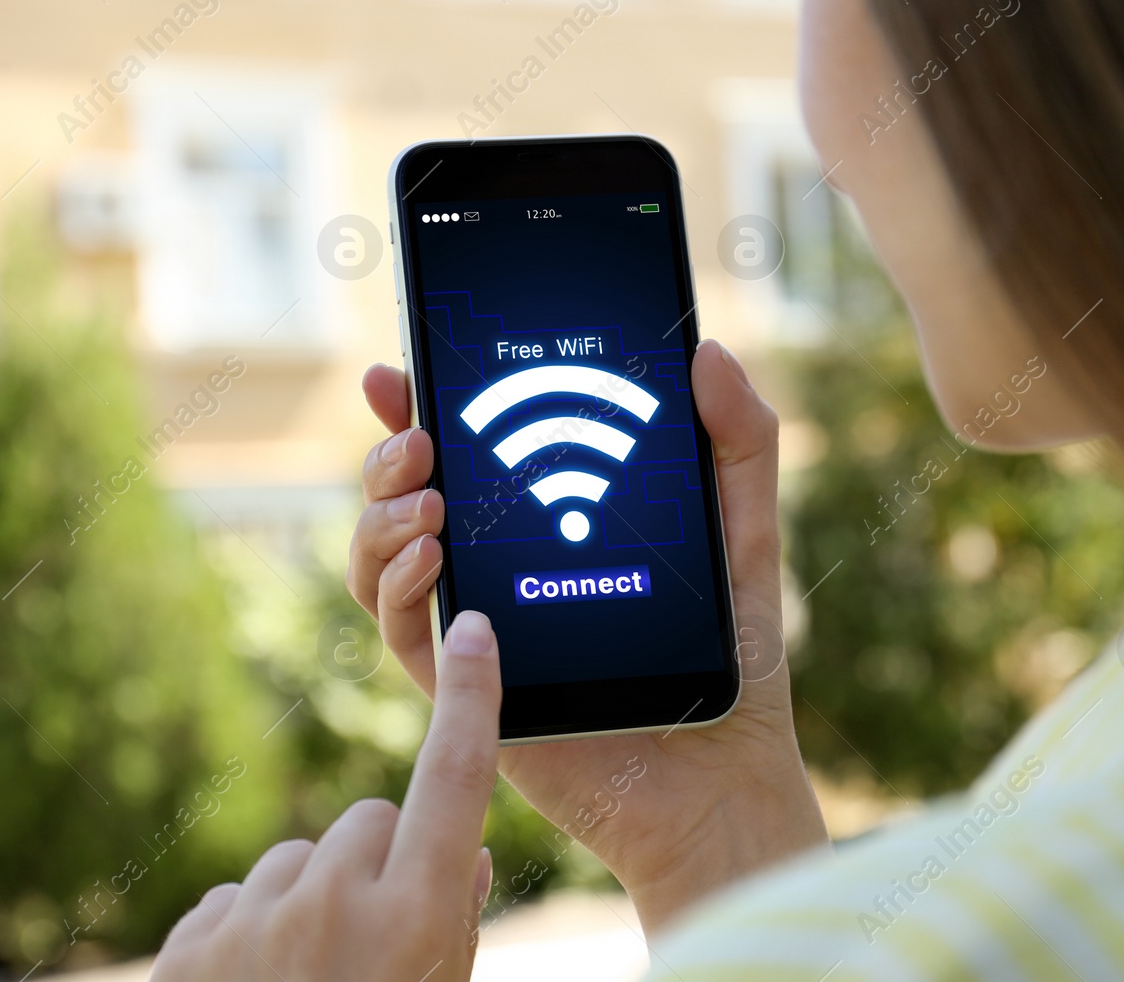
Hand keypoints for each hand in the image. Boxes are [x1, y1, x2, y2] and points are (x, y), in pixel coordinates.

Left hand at [151, 612, 500, 981]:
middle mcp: (335, 906)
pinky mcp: (191, 949)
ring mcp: (254, 925)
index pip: (454, 778)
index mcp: (414, 915)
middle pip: (369, 822)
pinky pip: (232, 902)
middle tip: (373, 947)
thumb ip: (454, 919)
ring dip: (308, 904)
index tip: (471, 631)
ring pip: (296, 861)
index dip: (470, 699)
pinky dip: (247, 937)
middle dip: (377, 865)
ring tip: (309, 976)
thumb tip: (466, 856)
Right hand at [347, 340, 826, 933]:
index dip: (415, 408)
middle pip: (404, 498)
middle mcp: (497, 570)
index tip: (398, 370)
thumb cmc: (732, 657)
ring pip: (382, 561)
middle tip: (416, 434)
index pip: (464, 453)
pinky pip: (404, 633)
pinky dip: (400, 588)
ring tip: (428, 497)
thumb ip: (739, 442)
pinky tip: (435, 556)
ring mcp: (477, 628)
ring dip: (381, 518)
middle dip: (387, 456)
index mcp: (542, 524)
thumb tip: (710, 350)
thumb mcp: (743, 533)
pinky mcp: (469, 687)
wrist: (726, 773)